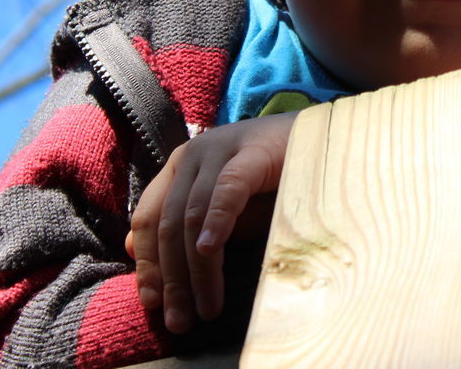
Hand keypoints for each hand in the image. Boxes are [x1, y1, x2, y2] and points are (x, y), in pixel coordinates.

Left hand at [125, 111, 296, 333]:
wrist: (327, 139)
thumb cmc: (277, 180)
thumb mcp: (228, 211)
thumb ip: (189, 228)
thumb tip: (133, 250)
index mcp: (181, 167)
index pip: (148, 217)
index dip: (147, 263)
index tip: (151, 304)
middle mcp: (193, 154)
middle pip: (168, 222)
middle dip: (171, 277)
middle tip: (179, 321)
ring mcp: (221, 148)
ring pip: (193, 214)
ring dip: (197, 269)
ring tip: (206, 307)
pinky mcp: (251, 151)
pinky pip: (226, 190)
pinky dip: (215, 222)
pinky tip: (210, 251)